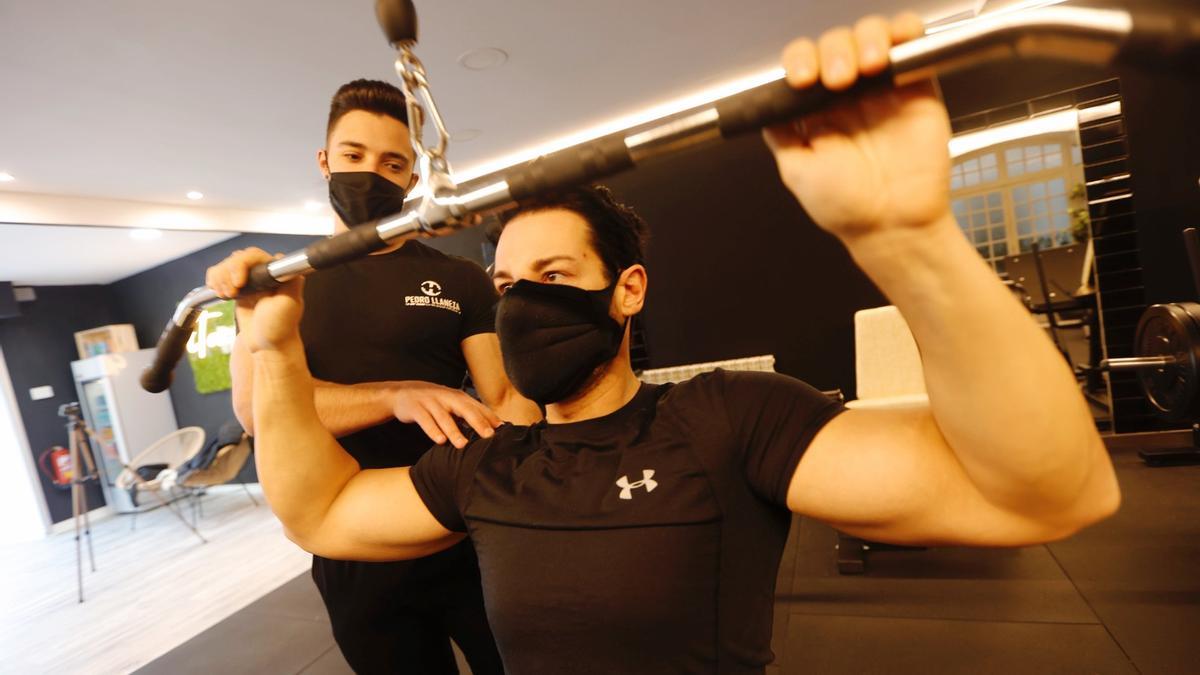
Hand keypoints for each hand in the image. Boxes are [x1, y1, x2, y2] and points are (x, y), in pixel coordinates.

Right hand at [205, 247, 301, 352]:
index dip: (241, 266)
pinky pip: (218, 274)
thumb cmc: (279, 327)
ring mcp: (249, 280)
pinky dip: (214, 281)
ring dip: (220, 280)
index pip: (253, 255)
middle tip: (232, 293)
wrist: (267, 345)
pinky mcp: (237, 288)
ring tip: (229, 296)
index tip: (239, 283)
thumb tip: (284, 259)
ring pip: (225, 265)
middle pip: (236, 258)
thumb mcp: (289, 304)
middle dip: (228, 274)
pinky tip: (221, 293)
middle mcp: (263, 273)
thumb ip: (290, 281)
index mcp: (276, 274)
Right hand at [389, 382, 501, 447]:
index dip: (489, 417)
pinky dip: (432, 430)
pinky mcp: (416, 408)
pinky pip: (425, 420)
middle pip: (464, 409)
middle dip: (477, 422)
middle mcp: (446, 397)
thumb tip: (490, 428)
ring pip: (444, 417)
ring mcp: (430, 402)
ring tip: (463, 444)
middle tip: (488, 435)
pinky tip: (439, 440)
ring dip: (454, 431)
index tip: (502, 429)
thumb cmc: (433, 401)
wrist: (402, 393)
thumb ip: (467, 414)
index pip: (477, 407)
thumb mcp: (451, 404)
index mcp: (457, 396)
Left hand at [764, 13, 952, 241]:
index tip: (800, 79)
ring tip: (867, 68)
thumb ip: (780, 134)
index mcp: (817, 109)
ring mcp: (883, 87)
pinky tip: (892, 50)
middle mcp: (849, 93)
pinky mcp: (917, 87)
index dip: (800, 60)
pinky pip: (911, 43)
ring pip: (871, 35)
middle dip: (832, 52)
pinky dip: (904, 31)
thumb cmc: (845, 206)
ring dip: (865, 40)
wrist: (892, 224)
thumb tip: (762, 106)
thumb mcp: (796, 170)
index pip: (804, 63)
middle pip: (836, 43)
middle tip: (836, 81)